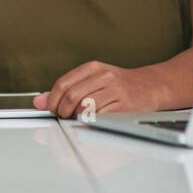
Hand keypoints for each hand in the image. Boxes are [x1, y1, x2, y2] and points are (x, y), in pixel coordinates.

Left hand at [35, 61, 167, 118]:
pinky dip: (91, 124)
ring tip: (78, 122)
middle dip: (63, 112)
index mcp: (93, 68)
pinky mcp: (125, 106)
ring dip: (77, 119)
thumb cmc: (120, 86)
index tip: (52, 110)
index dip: (53, 100)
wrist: (152, 87)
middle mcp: (104, 76)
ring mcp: (116, 90)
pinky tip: (92, 124)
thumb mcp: (93, 81)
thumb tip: (39, 101)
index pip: (64, 83)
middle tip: (64, 119)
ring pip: (85, 107)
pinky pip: (101, 117)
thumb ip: (66, 89)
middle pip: (72, 96)